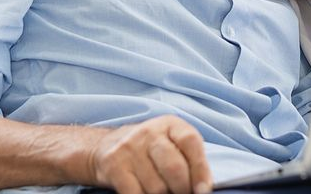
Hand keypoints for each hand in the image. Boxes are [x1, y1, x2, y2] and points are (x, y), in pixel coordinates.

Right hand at [88, 116, 212, 193]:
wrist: (107, 145)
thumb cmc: (150, 149)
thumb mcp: (172, 143)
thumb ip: (190, 159)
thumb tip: (203, 189)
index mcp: (170, 124)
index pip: (190, 142)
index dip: (200, 169)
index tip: (203, 190)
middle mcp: (149, 132)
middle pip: (174, 167)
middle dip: (183, 189)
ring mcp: (129, 148)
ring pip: (156, 187)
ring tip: (163, 192)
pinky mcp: (113, 165)